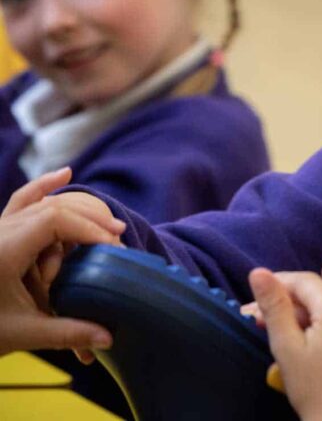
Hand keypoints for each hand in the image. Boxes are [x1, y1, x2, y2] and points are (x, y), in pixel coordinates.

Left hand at [0, 169, 124, 355]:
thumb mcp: (24, 333)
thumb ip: (68, 333)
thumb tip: (108, 339)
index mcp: (5, 249)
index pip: (55, 221)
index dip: (89, 229)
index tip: (112, 248)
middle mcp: (0, 232)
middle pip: (55, 208)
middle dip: (92, 222)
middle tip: (118, 240)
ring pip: (44, 204)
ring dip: (78, 211)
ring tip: (107, 227)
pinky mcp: (0, 233)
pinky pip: (22, 200)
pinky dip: (43, 187)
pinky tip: (65, 174)